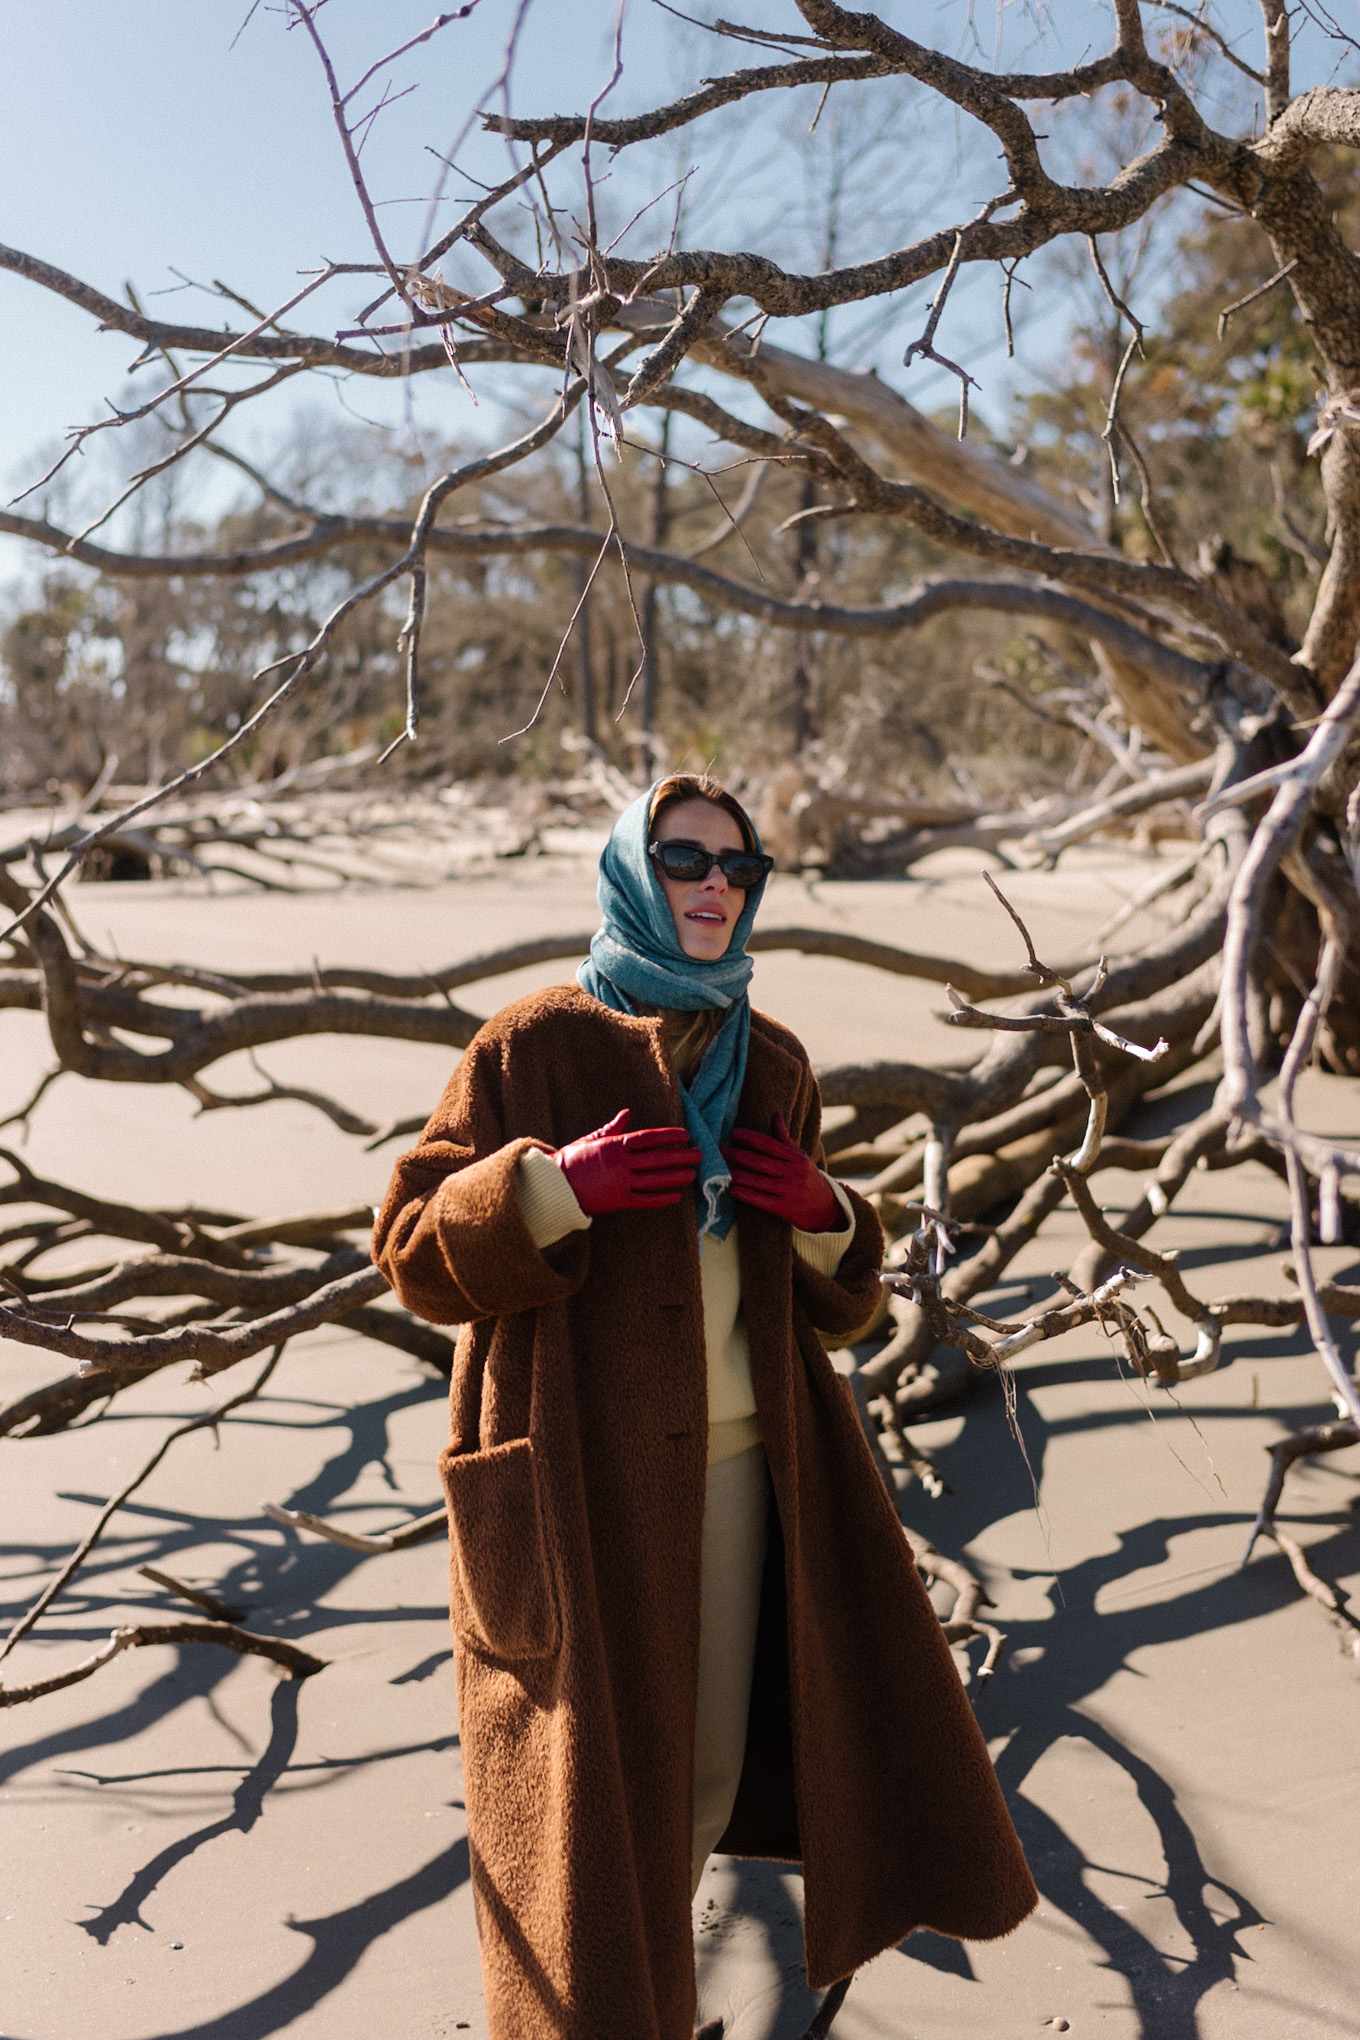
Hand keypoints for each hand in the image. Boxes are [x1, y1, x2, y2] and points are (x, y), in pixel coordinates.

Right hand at [556, 1109, 699, 1214]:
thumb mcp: (591, 1139)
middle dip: (680, 1156)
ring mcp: (621, 1183)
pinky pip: (644, 1200)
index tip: (685, 1135)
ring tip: (693, 1174)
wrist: (555, 1185)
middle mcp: (621, 1163)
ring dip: (676, 1176)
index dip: (669, 1136)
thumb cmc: (571, 1160)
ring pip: (655, 1179)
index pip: (649, 1138)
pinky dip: (661, 1198)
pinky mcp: (618, 1201)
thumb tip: (626, 1113)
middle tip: (699, 1154)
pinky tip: (675, 1196)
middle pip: (658, 1158)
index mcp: (615, 1145)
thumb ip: (611, 1128)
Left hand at [723, 1112, 839, 1231]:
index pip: (770, 1145)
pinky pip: (762, 1201)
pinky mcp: (784, 1209)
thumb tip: (775, 1115)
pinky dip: (746, 1195)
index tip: (732, 1133)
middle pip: (761, 1162)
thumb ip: (784, 1139)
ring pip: (759, 1181)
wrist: (827, 1209)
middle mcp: (794, 1173)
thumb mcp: (800, 1157)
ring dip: (737, 1174)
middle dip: (737, 1155)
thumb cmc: (807, 1178)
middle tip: (717, 1150)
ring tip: (718, 1168)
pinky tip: (732, 1189)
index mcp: (796, 1158)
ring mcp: (789, 1192)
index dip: (750, 1138)